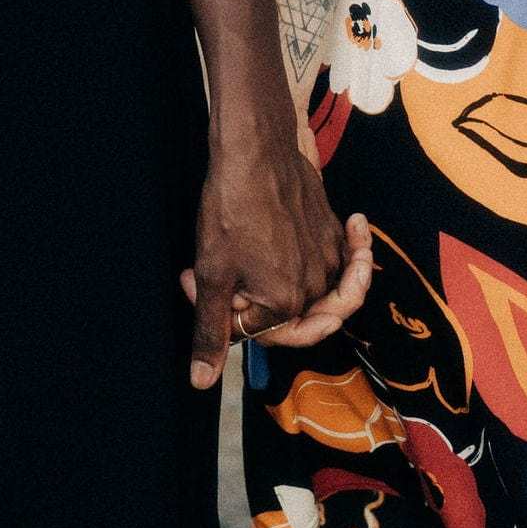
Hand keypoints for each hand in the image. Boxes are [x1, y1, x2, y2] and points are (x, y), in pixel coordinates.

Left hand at [182, 138, 368, 390]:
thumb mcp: (213, 273)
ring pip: (313, 292)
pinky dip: (306, 263)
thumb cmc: (233, 205)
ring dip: (283, 284)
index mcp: (288, 303)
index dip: (219, 310)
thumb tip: (201, 381)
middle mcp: (318, 285)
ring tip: (251, 258)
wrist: (257, 146)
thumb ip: (211, 330)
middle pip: (288, 316)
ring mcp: (331, 256)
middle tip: (227, 270)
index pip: (254, 332)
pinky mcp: (334, 230)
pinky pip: (331, 263)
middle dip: (249, 300)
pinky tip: (271, 252)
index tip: (191, 277)